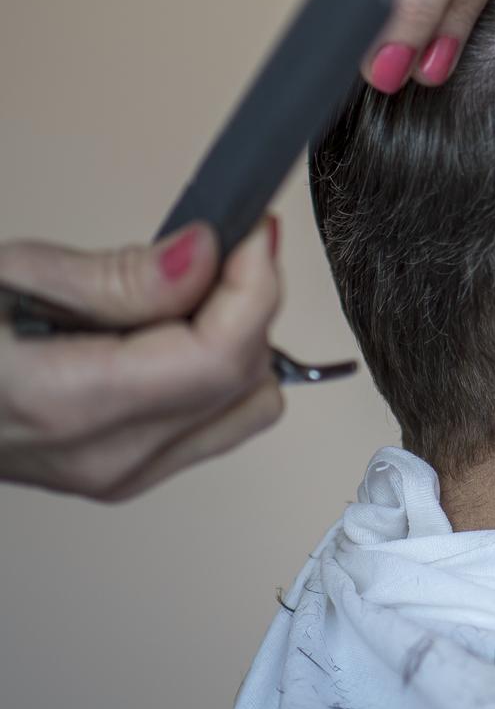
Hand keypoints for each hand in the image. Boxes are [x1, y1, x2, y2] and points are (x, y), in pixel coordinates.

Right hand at [0, 220, 282, 501]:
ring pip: (248, 407)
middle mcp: (110, 459)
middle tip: (222, 247)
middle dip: (250, 301)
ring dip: (241, 339)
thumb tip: (205, 254)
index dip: (255, 285)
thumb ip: (118, 275)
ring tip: (190, 291)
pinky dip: (223, 371)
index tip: (253, 230)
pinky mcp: (130, 475)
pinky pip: (221, 422)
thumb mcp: (6, 279)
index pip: (220, 357)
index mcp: (71, 406)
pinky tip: (178, 331)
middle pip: (245, 379)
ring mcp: (122, 477)